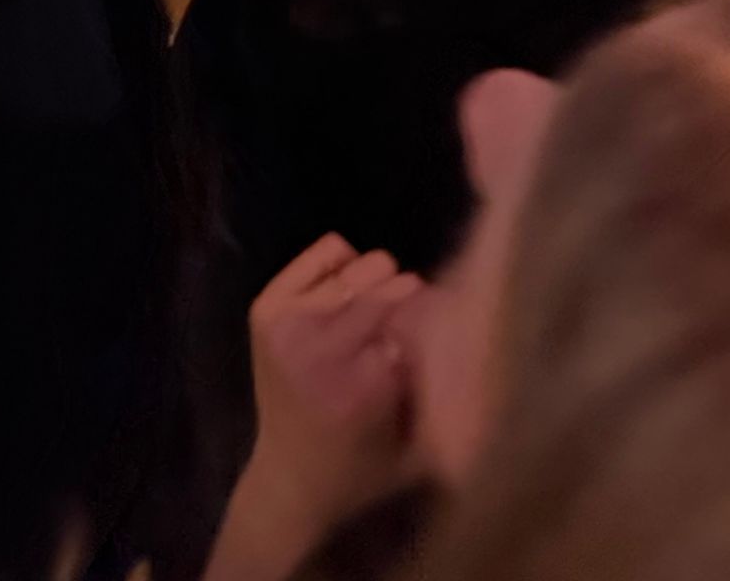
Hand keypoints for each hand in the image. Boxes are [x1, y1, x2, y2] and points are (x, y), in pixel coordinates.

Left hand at [217, 236, 420, 568]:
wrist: (288, 478)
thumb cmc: (363, 468)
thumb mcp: (418, 449)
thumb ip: (441, 390)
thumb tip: (462, 323)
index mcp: (360, 388)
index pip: (417, 316)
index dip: (434, 318)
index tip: (439, 331)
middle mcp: (318, 349)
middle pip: (391, 286)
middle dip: (409, 300)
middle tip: (408, 325)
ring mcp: (288, 321)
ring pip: (363, 265)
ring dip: (379, 284)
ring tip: (376, 315)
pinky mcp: (267, 305)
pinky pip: (330, 250)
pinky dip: (345, 265)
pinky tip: (347, 297)